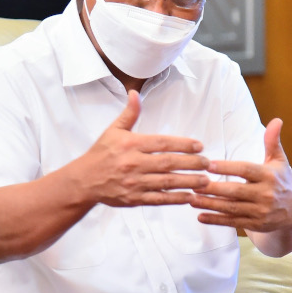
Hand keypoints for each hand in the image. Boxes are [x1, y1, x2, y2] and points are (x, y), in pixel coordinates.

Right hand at [79, 90, 211, 206]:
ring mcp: (134, 183)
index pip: (162, 143)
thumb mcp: (113, 131)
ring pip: (166, 182)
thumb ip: (129, 114)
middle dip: (191, 163)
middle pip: (168, 163)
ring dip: (188, 182)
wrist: (84, 181)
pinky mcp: (134, 199)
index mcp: (131, 144)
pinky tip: (189, 197)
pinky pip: (159, 199)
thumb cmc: (100, 154)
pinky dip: (175, 199)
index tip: (199, 146)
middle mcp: (133, 163)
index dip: (183, 144)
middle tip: (207, 163)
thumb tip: (135, 93)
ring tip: (205, 180)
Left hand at [189, 118, 291, 232]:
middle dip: (213, 188)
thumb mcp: (279, 161)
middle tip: (193, 183)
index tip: (208, 164)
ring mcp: (260, 211)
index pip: (245, 170)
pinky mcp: (256, 224)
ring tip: (191, 199)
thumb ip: (272, 141)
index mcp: (269, 176)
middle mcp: (265, 194)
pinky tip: (200, 216)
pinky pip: (233, 222)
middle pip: (235, 191)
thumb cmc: (282, 181)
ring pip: (231, 208)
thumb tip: (276, 120)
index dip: (226, 167)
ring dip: (210, 204)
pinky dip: (216, 220)